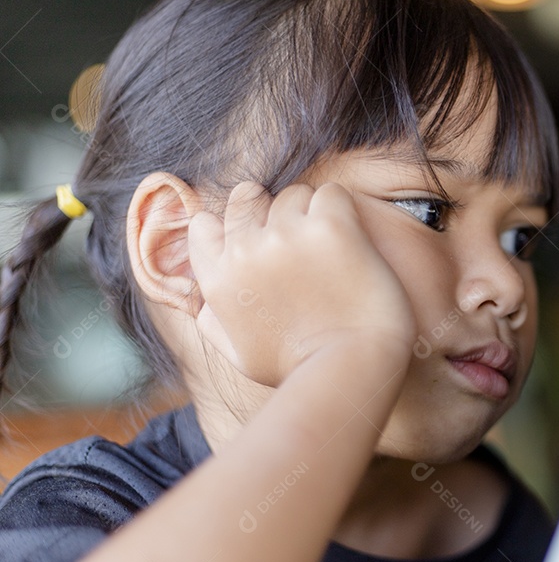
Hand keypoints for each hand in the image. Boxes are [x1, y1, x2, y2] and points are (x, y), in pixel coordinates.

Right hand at [187, 181, 416, 386]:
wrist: (351, 367)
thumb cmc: (298, 368)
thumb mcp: (238, 354)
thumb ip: (212, 322)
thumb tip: (202, 301)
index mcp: (218, 280)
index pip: (205, 225)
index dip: (233, 228)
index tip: (260, 243)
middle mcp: (245, 251)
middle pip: (248, 197)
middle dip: (272, 212)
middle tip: (303, 241)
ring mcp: (287, 235)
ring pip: (295, 195)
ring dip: (312, 214)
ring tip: (333, 252)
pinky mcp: (331, 226)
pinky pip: (333, 194)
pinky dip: (343, 211)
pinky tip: (352, 242)